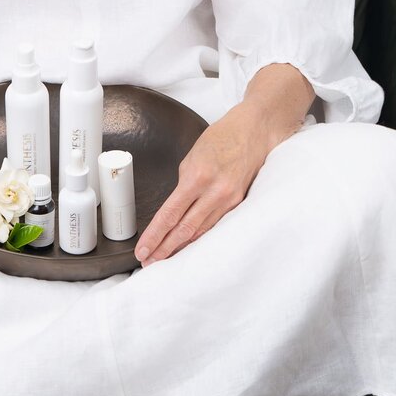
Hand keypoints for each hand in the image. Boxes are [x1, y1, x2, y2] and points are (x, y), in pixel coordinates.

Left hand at [134, 105, 264, 266]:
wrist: (253, 132)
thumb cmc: (220, 138)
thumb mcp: (192, 157)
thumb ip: (184, 184)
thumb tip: (177, 206)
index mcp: (197, 177)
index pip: (170, 214)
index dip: (155, 235)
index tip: (143, 249)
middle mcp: (214, 192)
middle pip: (184, 229)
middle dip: (164, 248)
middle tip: (148, 263)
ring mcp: (228, 200)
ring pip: (201, 232)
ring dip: (181, 248)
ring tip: (164, 260)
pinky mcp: (239, 204)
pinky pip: (216, 226)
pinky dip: (201, 239)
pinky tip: (190, 248)